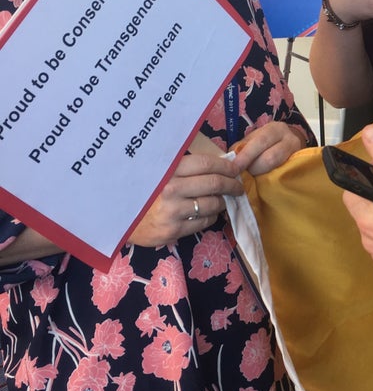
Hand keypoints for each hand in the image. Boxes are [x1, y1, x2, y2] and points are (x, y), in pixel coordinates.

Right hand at [129, 152, 243, 246]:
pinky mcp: (173, 230)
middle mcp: (171, 189)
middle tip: (238, 186)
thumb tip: (218, 160)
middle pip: (214, 183)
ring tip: (223, 200)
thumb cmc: (141, 190)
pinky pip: (203, 222)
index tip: (236, 168)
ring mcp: (172, 211)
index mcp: (168, 170)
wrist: (116, 218)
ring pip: (212, 204)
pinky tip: (209, 212)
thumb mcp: (157, 171)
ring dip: (222, 202)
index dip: (226, 166)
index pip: (206, 164)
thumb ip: (182, 165)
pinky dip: (211, 216)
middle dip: (232, 184)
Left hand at [229, 120, 304, 175]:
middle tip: (244, 175)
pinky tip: (262, 182)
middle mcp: (289, 139)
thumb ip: (242, 147)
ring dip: (261, 175)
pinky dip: (270, 180)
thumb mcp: (255, 138)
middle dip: (254, 168)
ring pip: (277, 168)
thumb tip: (230, 160)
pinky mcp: (298, 167)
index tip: (235, 168)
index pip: (260, 142)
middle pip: (270, 157)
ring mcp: (296, 154)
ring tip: (252, 178)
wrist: (289, 144)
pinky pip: (283, 176)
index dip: (246, 156)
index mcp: (275, 129)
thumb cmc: (267, 142)